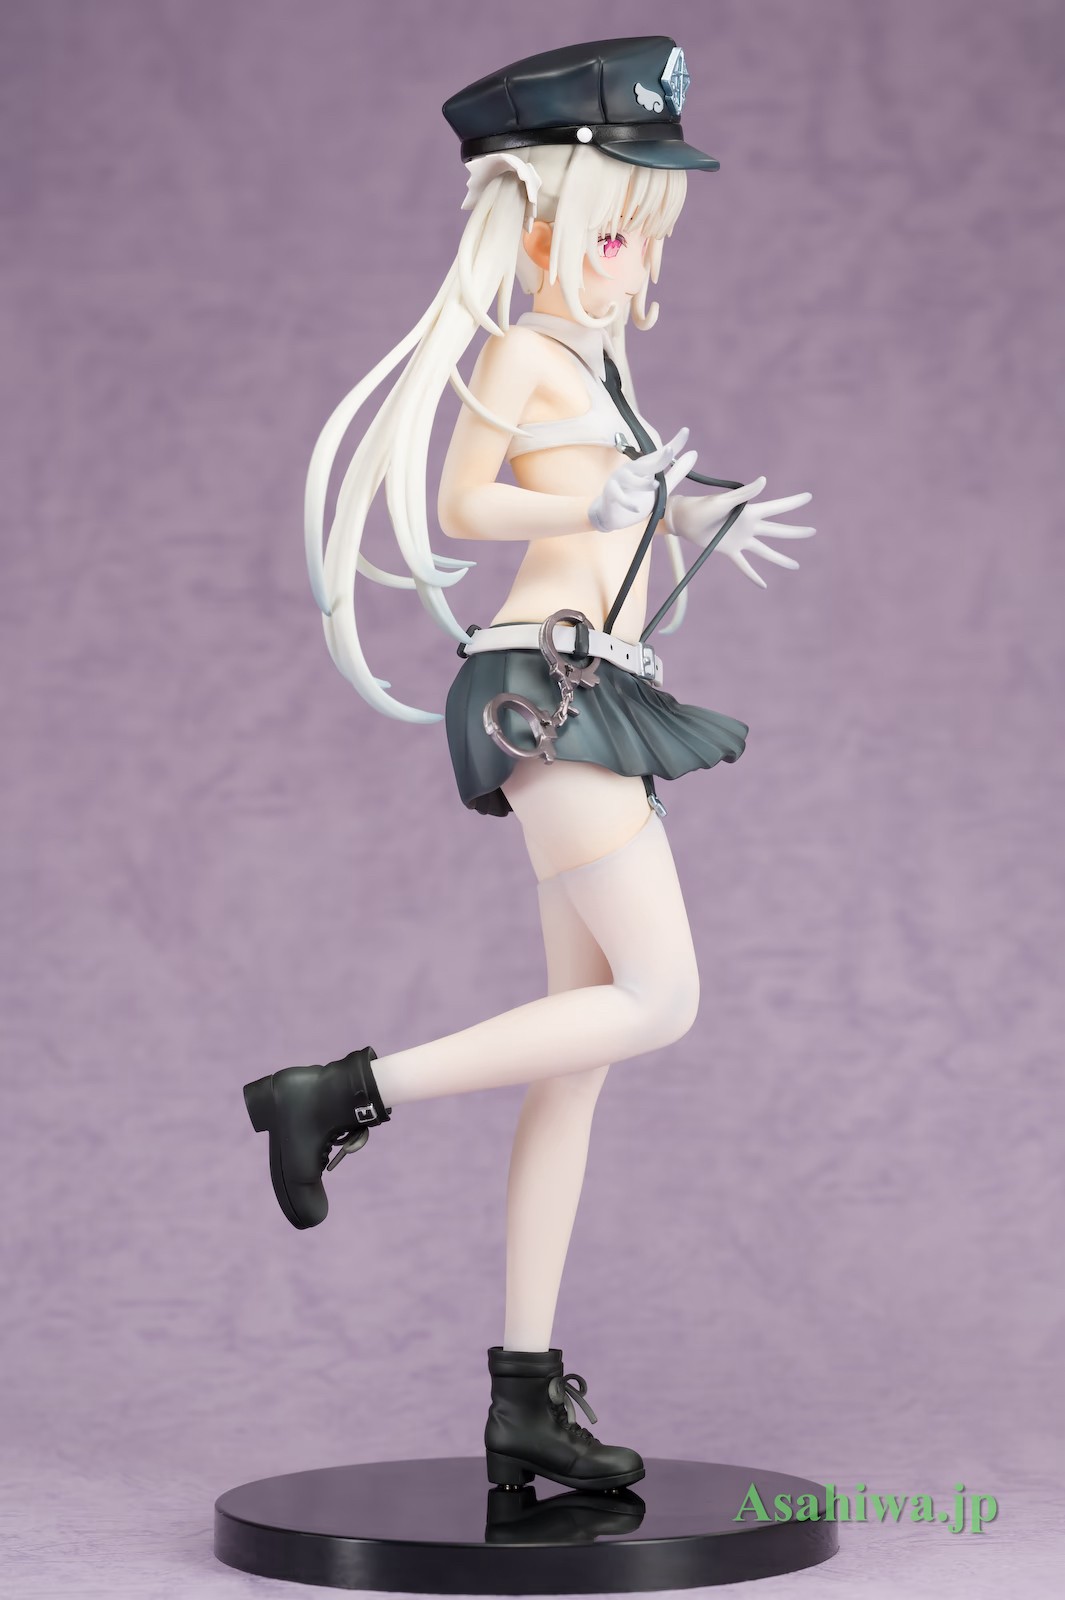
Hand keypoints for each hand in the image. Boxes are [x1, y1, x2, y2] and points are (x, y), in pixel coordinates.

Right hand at [587, 428, 698, 533]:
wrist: (611, 515)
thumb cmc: (636, 498)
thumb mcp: (661, 487)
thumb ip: (676, 472)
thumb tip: (694, 453)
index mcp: (645, 467)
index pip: (661, 455)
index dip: (675, 444)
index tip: (686, 431)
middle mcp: (631, 470)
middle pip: (646, 464)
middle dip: (658, 458)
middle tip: (669, 450)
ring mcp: (619, 481)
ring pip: (632, 480)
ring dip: (643, 483)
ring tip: (654, 485)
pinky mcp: (610, 493)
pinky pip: (619, 497)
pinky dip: (628, 502)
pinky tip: (637, 508)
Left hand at [665, 477, 814, 587]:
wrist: (684, 520)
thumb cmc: (702, 507)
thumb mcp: (723, 501)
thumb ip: (744, 493)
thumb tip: (764, 480)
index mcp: (750, 512)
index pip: (777, 507)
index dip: (793, 503)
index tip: (808, 497)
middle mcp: (749, 526)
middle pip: (777, 531)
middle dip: (795, 532)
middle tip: (812, 531)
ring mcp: (741, 539)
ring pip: (766, 551)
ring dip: (780, 558)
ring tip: (795, 565)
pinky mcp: (730, 550)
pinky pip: (744, 565)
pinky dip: (753, 575)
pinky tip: (763, 585)